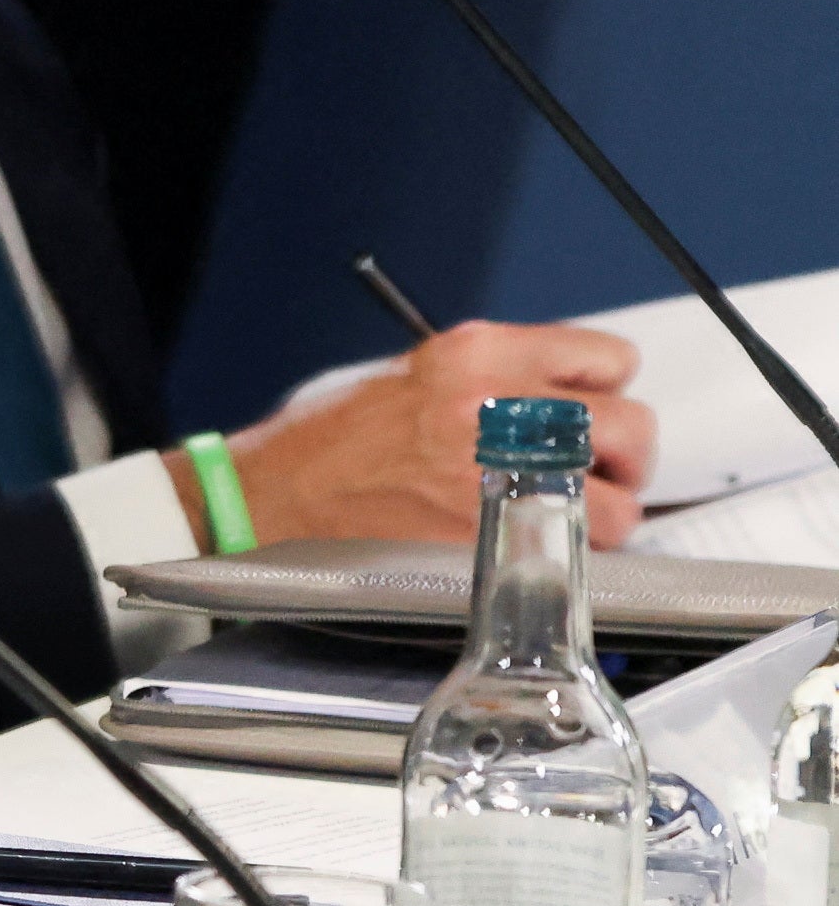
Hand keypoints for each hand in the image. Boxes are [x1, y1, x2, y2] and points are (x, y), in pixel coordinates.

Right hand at [230, 319, 654, 547]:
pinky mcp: (498, 531)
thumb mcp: (416, 376)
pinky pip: (582, 546)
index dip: (605, 392)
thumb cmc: (331, 446)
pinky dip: (571, 551)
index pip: (608, 358)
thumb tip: (563, 399)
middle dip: (620, 455)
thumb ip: (496, 379)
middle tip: (594, 473)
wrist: (273, 497)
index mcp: (479, 353)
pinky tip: (531, 542)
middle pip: (631, 424)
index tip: (592, 414)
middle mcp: (501, 403)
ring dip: (600, 512)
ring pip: (620, 497)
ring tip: (557, 516)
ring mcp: (505, 471)